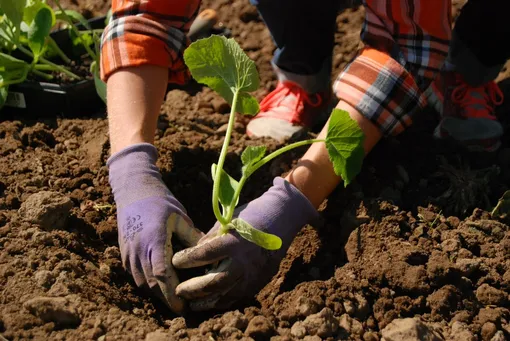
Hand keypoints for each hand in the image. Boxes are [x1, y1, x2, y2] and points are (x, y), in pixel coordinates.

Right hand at [108, 143, 202, 312]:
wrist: (133, 189)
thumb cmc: (161, 201)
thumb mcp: (180, 218)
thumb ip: (193, 239)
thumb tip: (210, 257)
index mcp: (154, 240)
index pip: (162, 275)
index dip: (173, 293)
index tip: (184, 306)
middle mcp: (138, 250)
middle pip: (151, 285)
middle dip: (167, 299)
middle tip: (184, 308)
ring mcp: (128, 253)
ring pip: (142, 284)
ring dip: (158, 293)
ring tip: (176, 299)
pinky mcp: (124, 254)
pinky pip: (136, 276)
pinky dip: (149, 284)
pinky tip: (163, 285)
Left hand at [172, 177, 318, 310]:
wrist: (283, 217)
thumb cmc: (251, 215)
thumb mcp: (228, 221)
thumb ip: (211, 239)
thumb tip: (194, 253)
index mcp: (233, 242)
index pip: (203, 255)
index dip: (186, 260)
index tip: (175, 261)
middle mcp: (244, 261)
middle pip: (214, 282)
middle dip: (193, 289)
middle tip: (178, 290)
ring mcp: (253, 273)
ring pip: (226, 295)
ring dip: (206, 301)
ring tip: (192, 303)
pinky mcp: (260, 280)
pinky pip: (239, 296)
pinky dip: (223, 300)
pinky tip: (211, 301)